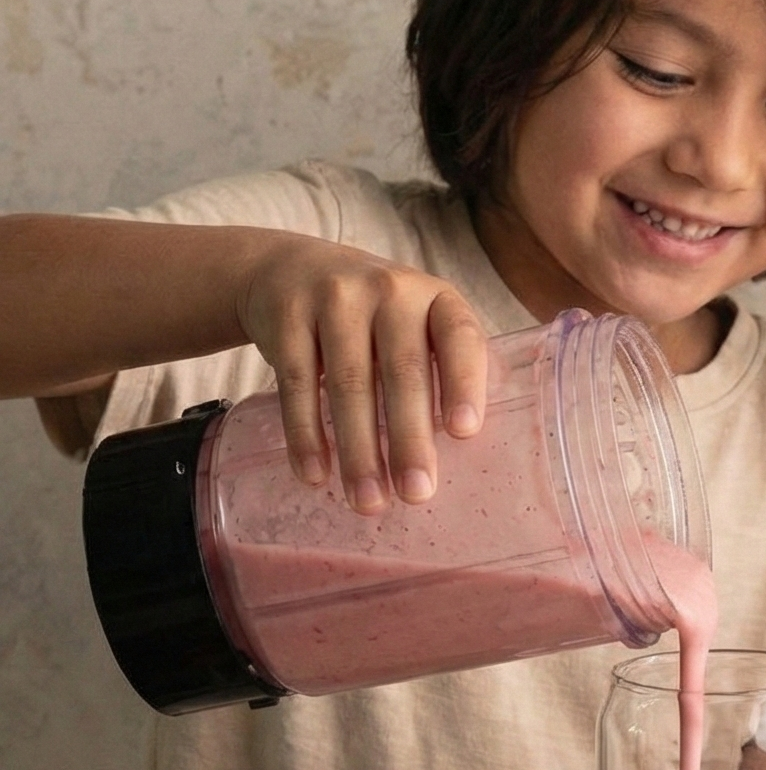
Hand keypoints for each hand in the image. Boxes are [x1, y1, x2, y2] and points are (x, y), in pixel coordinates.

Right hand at [237, 237, 486, 512]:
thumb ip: (444, 367)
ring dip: (358, 451)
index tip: (466, 432)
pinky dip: (305, 435)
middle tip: (416, 495)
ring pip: (348, 384)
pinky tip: (315, 474)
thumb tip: (474, 453)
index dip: (464, 383)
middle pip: (403, 372)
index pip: (460, 339)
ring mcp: (335, 298)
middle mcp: (389, 290)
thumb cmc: (377, 317)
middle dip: (409, 440)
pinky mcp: (286, 317)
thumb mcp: (418, 323)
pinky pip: (297, 384)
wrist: (292, 268)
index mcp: (436, 298)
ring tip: (367, 501)